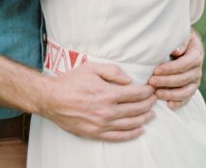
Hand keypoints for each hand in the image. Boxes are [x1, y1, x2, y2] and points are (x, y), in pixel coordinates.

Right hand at [40, 62, 155, 141]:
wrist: (51, 99)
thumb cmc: (71, 81)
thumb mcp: (91, 68)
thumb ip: (112, 71)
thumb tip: (129, 80)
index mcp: (107, 93)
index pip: (135, 94)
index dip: (147, 91)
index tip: (152, 89)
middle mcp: (107, 111)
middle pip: (136, 109)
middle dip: (149, 104)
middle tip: (154, 100)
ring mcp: (101, 124)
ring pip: (130, 124)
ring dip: (144, 119)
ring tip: (151, 115)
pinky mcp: (95, 133)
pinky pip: (119, 136)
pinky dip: (132, 134)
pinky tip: (139, 130)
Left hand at [148, 30, 203, 109]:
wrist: (184, 44)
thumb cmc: (177, 38)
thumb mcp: (179, 34)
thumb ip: (180, 42)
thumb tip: (177, 51)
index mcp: (196, 54)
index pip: (185, 64)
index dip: (170, 69)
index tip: (156, 70)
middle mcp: (197, 69)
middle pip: (183, 78)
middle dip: (166, 81)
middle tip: (151, 82)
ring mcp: (195, 81)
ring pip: (186, 91)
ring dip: (171, 94)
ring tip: (157, 94)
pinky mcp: (191, 89)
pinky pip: (187, 99)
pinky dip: (178, 103)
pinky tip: (168, 105)